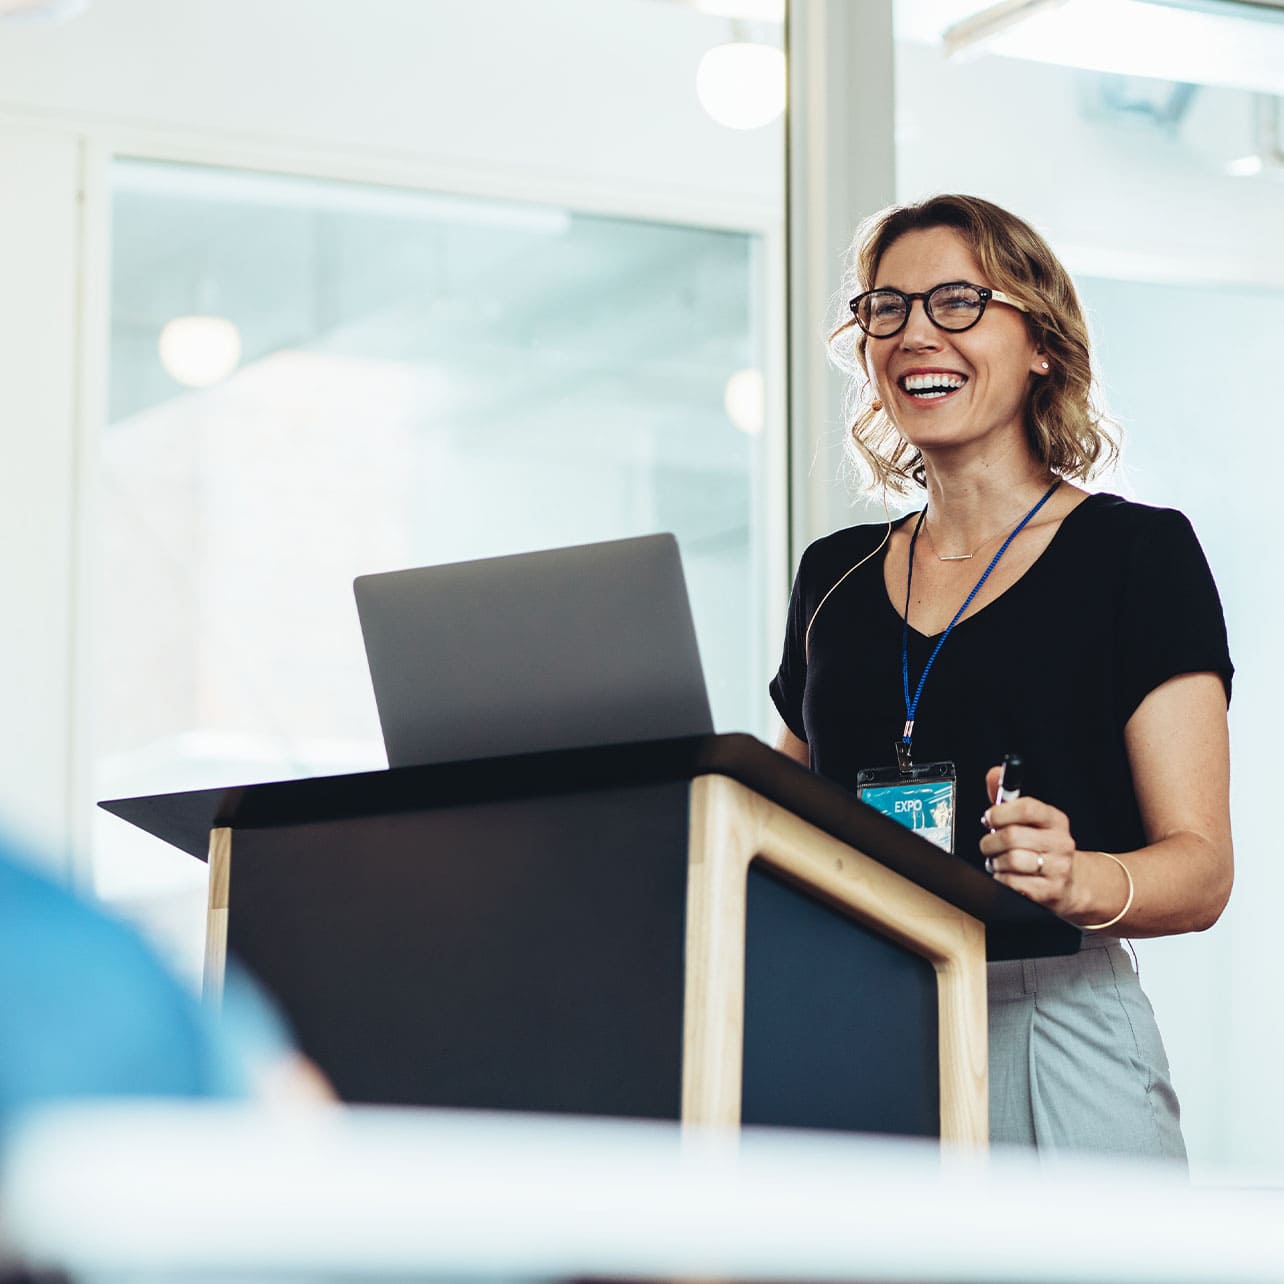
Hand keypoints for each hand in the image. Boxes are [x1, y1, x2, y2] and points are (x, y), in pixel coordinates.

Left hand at [978, 764, 1081, 914]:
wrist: (1069, 884)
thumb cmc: (1041, 848)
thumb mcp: (1028, 821)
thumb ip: (1006, 797)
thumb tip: (994, 773)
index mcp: (1055, 820)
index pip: (1028, 808)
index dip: (1001, 812)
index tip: (989, 818)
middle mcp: (1061, 843)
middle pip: (1013, 836)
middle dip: (991, 841)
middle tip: (989, 844)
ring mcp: (1058, 868)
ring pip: (1011, 860)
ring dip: (995, 862)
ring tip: (998, 861)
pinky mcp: (1050, 891)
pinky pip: (1012, 883)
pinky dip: (1001, 879)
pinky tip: (1006, 876)